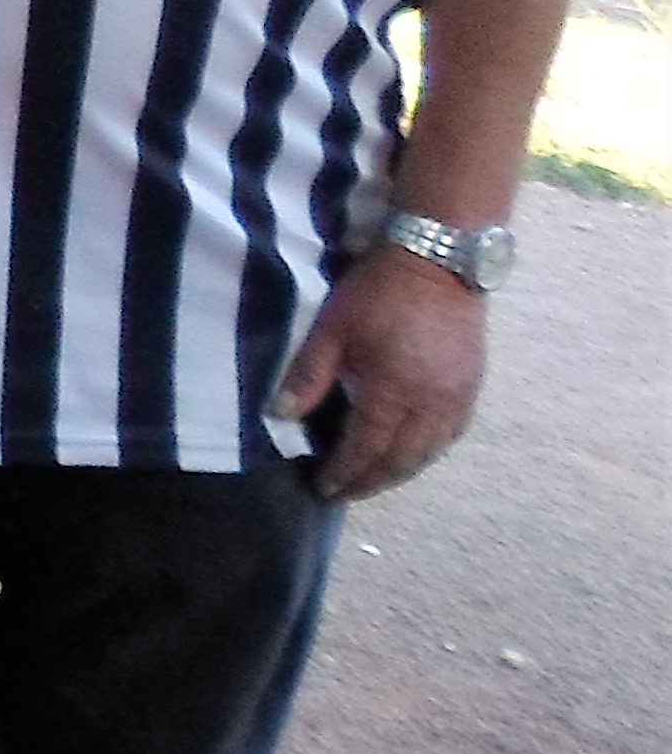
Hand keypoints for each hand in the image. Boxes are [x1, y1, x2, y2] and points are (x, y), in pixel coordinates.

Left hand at [271, 243, 490, 500]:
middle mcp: (432, 404)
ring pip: (430, 452)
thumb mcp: (331, 330)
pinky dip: (427, 452)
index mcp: (393, 393)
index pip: (366, 449)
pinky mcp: (473, 386)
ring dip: (400, 472)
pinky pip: (450, 435)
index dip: (344, 473)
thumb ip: (307, 377)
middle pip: (402, 461)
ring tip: (372, 479)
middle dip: (372, 482)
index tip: (323, 487)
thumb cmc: (377, 293)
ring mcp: (458, 397)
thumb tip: (280, 416)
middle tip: (345, 492)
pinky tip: (410, 453)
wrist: (438, 261)